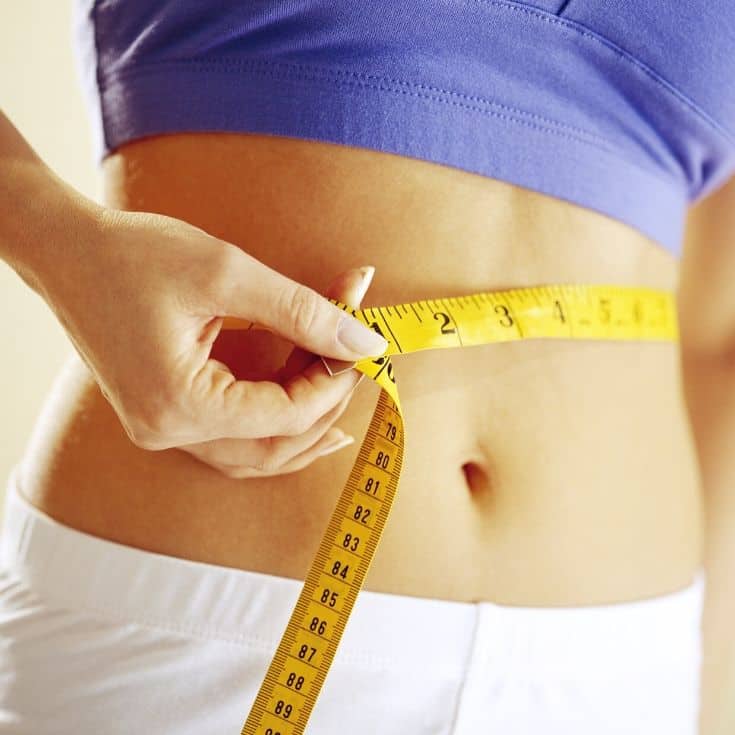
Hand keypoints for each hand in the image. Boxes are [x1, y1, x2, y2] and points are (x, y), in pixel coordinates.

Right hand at [37, 206, 386, 462]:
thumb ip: (305, 312)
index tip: (361, 346)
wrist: (67, 251)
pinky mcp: (164, 415)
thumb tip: (365, 342)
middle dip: (324, 407)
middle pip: (272, 449)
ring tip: (341, 390)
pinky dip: (271, 423)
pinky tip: (300, 404)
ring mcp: (162, 429)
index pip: (283, 416)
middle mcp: (167, 431)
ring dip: (301, 423)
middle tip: (355, 365)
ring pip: (253, 455)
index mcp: (179, 405)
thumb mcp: (228, 273)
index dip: (333, 383)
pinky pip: (231, 440)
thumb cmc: (135, 254)